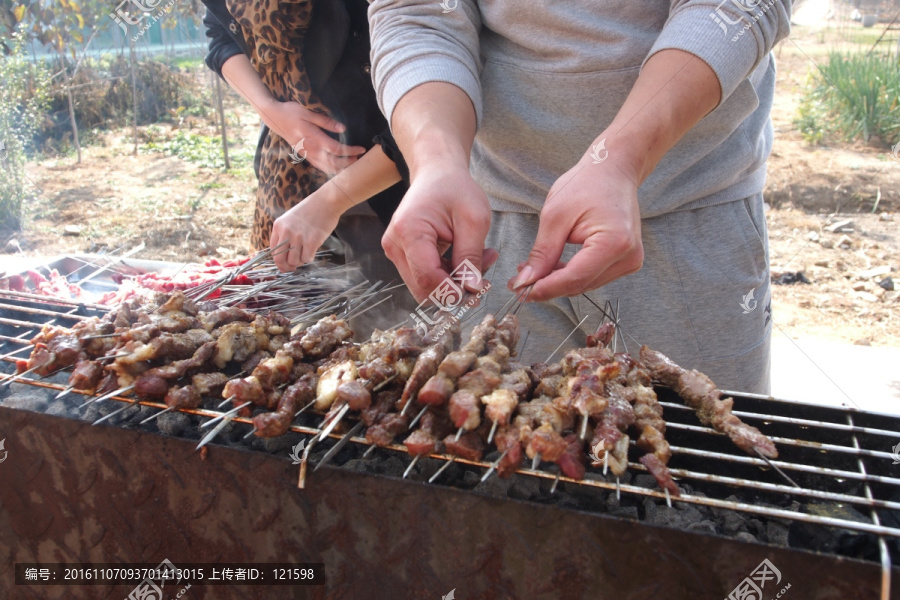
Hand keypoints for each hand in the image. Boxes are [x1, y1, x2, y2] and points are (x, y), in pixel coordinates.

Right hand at [263, 100, 365, 174]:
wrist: (274, 118)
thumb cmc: (291, 112)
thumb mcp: (308, 113)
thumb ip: (326, 122)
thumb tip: (342, 128)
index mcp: (313, 138)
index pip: (336, 149)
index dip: (350, 151)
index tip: (361, 149)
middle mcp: (311, 149)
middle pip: (333, 162)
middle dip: (348, 162)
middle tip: (359, 158)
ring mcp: (307, 154)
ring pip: (327, 167)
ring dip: (341, 168)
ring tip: (352, 163)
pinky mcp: (305, 155)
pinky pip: (319, 166)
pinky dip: (330, 169)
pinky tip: (338, 168)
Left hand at [270, 186, 340, 271]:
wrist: (326, 202)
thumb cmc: (310, 210)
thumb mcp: (290, 218)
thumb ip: (285, 233)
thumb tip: (285, 254)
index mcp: (279, 226)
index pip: (273, 250)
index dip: (278, 261)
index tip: (284, 265)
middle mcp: (286, 232)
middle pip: (280, 259)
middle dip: (286, 267)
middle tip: (292, 268)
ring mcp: (298, 237)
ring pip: (294, 261)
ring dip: (300, 262)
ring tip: (305, 255)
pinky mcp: (311, 241)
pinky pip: (307, 259)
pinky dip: (309, 258)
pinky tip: (312, 251)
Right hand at [382, 164, 495, 302]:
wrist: (437, 174)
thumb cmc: (455, 189)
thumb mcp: (474, 219)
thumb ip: (471, 255)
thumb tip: (472, 288)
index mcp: (410, 231)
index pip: (427, 277)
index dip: (451, 291)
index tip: (476, 291)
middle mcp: (395, 244)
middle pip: (422, 288)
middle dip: (454, 289)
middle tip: (483, 275)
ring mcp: (395, 251)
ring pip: (424, 286)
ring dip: (452, 282)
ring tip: (479, 260)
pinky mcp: (402, 255)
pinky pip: (424, 277)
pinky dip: (447, 276)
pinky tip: (465, 259)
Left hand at [508, 143, 643, 301]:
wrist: (613, 170)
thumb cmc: (586, 184)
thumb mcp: (555, 216)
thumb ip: (542, 253)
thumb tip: (525, 282)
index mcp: (614, 243)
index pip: (574, 279)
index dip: (545, 289)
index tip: (519, 291)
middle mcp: (629, 257)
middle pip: (580, 285)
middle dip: (547, 285)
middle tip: (518, 281)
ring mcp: (631, 261)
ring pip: (585, 284)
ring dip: (558, 281)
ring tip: (532, 270)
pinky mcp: (627, 261)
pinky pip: (593, 276)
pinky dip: (571, 274)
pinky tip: (551, 266)